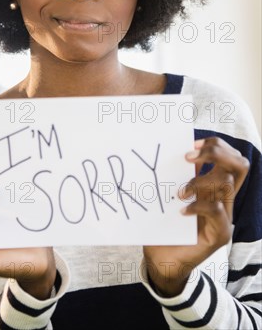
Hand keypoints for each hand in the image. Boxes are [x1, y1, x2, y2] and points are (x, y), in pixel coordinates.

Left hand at [143, 137, 249, 296]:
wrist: (163, 260)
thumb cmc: (164, 223)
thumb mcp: (170, 193)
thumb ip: (176, 175)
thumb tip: (167, 147)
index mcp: (214, 185)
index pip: (230, 156)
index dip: (214, 144)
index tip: (190, 142)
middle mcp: (224, 197)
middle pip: (239, 164)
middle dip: (216, 152)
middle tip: (189, 156)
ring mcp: (225, 216)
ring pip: (226, 183)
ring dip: (198, 182)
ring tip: (179, 193)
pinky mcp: (220, 234)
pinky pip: (217, 211)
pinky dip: (197, 206)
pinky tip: (181, 211)